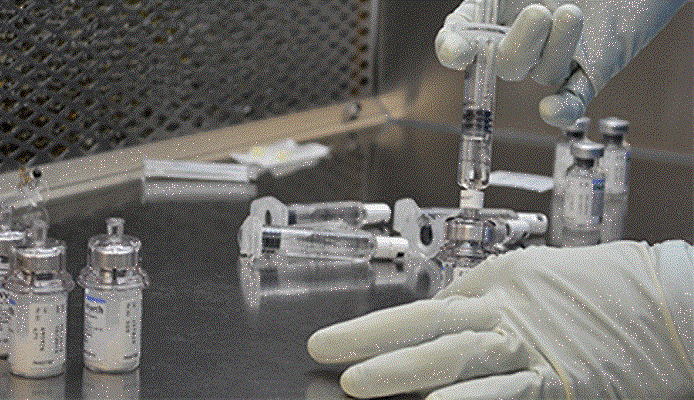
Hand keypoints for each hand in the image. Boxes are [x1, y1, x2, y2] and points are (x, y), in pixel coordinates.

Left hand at [308, 241, 693, 398]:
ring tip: (356, 384)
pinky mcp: (559, 380)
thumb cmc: (601, 287)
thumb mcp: (533, 276)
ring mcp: (528, 344)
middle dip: (369, 338)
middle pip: (425, 324)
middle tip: (324, 350)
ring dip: (401, 371)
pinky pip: (506, 392)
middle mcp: (503, 309)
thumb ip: (485, 296)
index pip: (425, 308)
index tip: (341, 340)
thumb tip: (441, 315)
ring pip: (454, 355)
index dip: (379, 326)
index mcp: (494, 281)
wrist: (666, 297)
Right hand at [435, 0, 687, 127]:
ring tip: (574, 13)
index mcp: (496, 10)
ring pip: (542, 71)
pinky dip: (561, 110)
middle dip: (519, 43)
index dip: (452, 49)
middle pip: (504, 62)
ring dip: (557, 45)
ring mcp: (554, 56)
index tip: (458, 51)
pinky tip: (551, 111)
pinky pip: (572, 99)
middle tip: (540, 13)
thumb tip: (475, 17)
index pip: (460, 36)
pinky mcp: (590, 70)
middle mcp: (520, 37)